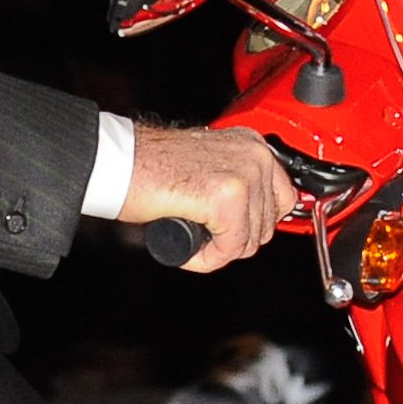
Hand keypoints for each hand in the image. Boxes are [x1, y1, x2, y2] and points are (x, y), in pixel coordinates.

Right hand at [119, 124, 295, 270]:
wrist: (120, 162)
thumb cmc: (150, 163)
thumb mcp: (210, 165)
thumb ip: (236, 181)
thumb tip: (254, 217)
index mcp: (253, 144)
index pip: (283, 198)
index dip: (254, 223)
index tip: (233, 230)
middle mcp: (254, 156)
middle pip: (267, 225)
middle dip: (236, 239)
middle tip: (206, 236)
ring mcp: (243, 177)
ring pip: (249, 241)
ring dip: (220, 250)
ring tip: (194, 238)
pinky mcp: (226, 200)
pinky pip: (229, 249)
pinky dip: (207, 259)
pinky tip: (189, 248)